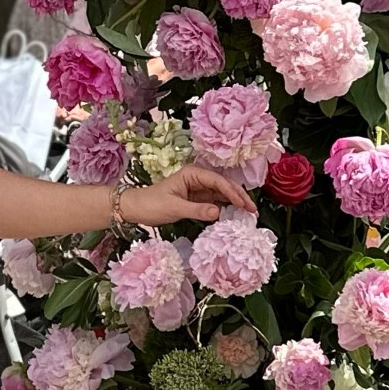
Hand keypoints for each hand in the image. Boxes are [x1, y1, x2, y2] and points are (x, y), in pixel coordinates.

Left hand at [121, 165, 255, 228]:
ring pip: (222, 194)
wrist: (136, 209)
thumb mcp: (174, 208)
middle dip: (239, 196)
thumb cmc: (152, 204)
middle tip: (252, 210)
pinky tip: (234, 215)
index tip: (244, 204)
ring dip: (235, 202)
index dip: (233, 192)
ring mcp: (198, 189)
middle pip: (223, 185)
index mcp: (192, 174)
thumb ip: (197, 210)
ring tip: (248, 213)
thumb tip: (219, 212)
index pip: (218, 181)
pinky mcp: (197, 199)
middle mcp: (197, 178)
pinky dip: (225, 208)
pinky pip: (215, 202)